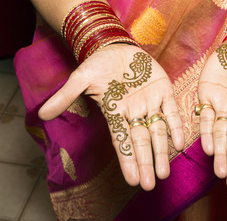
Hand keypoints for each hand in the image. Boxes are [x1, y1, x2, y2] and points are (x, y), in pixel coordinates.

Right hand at [39, 43, 184, 190]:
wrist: (117, 48)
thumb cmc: (98, 65)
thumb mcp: (80, 79)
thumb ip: (66, 96)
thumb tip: (42, 114)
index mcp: (116, 113)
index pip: (122, 141)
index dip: (128, 160)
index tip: (132, 180)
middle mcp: (134, 113)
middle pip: (141, 142)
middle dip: (146, 162)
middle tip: (151, 183)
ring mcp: (150, 103)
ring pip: (158, 131)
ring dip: (162, 151)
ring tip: (164, 172)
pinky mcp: (164, 91)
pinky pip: (171, 111)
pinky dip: (176, 126)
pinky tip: (179, 143)